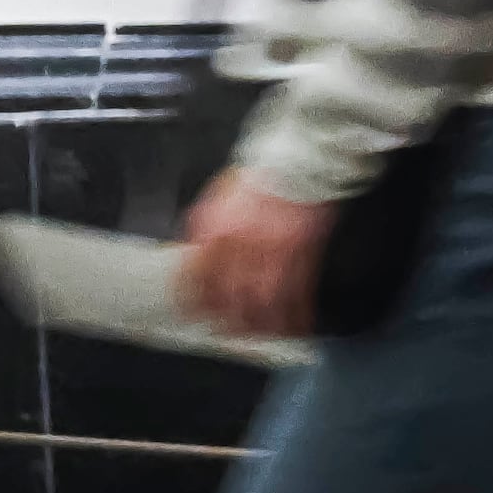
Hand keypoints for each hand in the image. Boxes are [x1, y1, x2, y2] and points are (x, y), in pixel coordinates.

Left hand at [174, 169, 328, 340]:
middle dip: (233, 324)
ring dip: (266, 326)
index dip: (197, 305)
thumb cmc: (259, 175)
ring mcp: (272, 249)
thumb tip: (191, 257)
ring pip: (264, 304)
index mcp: (212, 231)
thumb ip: (203, 229)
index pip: (195, 282)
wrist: (297, 158)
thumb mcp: (217, 198)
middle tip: (236, 334)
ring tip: (268, 335)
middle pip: (230, 300)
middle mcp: (239, 245)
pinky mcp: (302, 250)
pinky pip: (297, 292)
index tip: (199, 317)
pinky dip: (298, 314)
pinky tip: (299, 324)